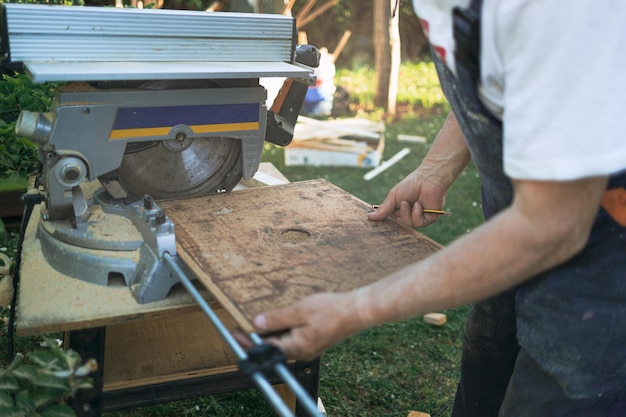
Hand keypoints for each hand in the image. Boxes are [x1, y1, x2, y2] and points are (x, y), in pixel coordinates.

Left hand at [250, 292, 364, 360]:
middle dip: (257, 338)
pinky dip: (283, 332)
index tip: (235, 334)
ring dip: (270, 334)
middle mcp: (302, 352)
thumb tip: (257, 323)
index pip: (266, 348)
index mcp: (298, 347)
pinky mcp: (314, 342)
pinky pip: (293, 340)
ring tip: (259, 320)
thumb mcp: (300, 310)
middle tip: (242, 326)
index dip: (249, 342)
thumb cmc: (333, 310)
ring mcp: (309, 348)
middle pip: (273, 348)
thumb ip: (277, 318)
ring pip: (283, 343)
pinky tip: (280, 320)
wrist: (357, 311)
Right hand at [368, 171, 447, 227]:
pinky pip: (419, 223)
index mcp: (400, 209)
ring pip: (409, 224)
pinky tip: (419, 204)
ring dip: (408, 212)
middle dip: (401, 213)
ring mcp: (419, 217)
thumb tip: (369, 217)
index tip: (380, 218)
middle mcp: (410, 214)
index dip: (387, 219)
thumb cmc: (410, 185)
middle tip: (404, 202)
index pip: (391, 219)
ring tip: (412, 202)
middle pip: (400, 223)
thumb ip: (384, 209)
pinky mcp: (429, 219)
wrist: (427, 179)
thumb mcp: (394, 197)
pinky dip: (417, 214)